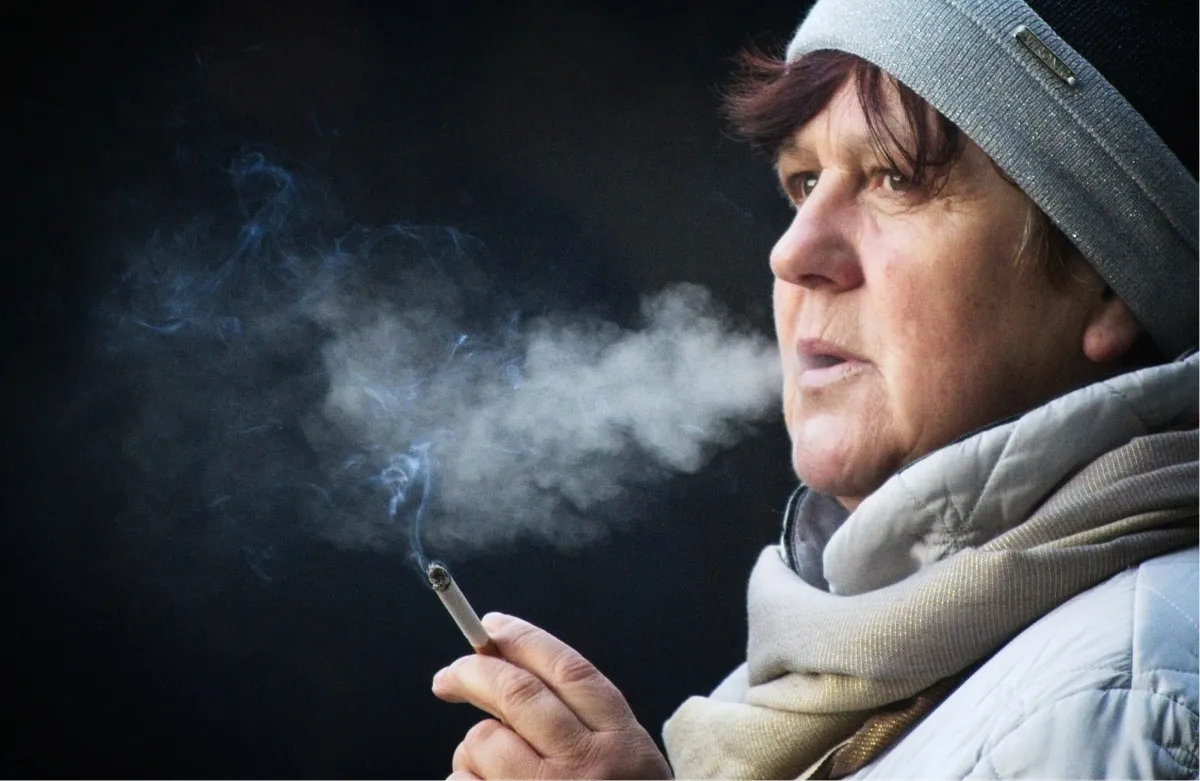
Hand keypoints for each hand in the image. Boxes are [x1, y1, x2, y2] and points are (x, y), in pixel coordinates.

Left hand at [431, 613, 671, 779]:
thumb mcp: (621, 760)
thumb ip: (576, 718)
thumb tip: (499, 659)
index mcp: (621, 741)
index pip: (566, 670)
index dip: (523, 639)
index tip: (490, 625)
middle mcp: (588, 768)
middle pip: (518, 695)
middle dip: (474, 673)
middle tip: (450, 677)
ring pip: (483, 743)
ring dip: (470, 748)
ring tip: (486, 768)